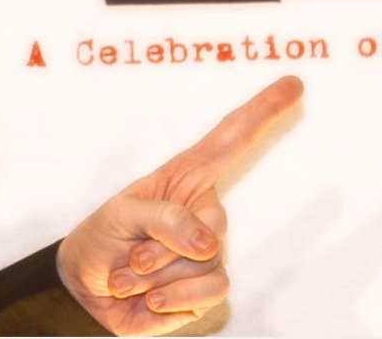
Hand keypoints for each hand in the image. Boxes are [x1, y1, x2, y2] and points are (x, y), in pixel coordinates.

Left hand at [57, 75, 303, 335]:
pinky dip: (175, 298)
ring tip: (132, 276)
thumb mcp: (120, 214)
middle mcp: (203, 212)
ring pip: (209, 262)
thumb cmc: (103, 238)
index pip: (229, 141)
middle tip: (131, 255)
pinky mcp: (208, 288)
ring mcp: (210, 251)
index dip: (262, 112)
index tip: (294, 83)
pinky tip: (150, 299)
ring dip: (159, 274)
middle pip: (214, 225)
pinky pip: (212, 291)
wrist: (87, 290)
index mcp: (185, 178)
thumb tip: (209, 242)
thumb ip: (164, 218)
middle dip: (163, 246)